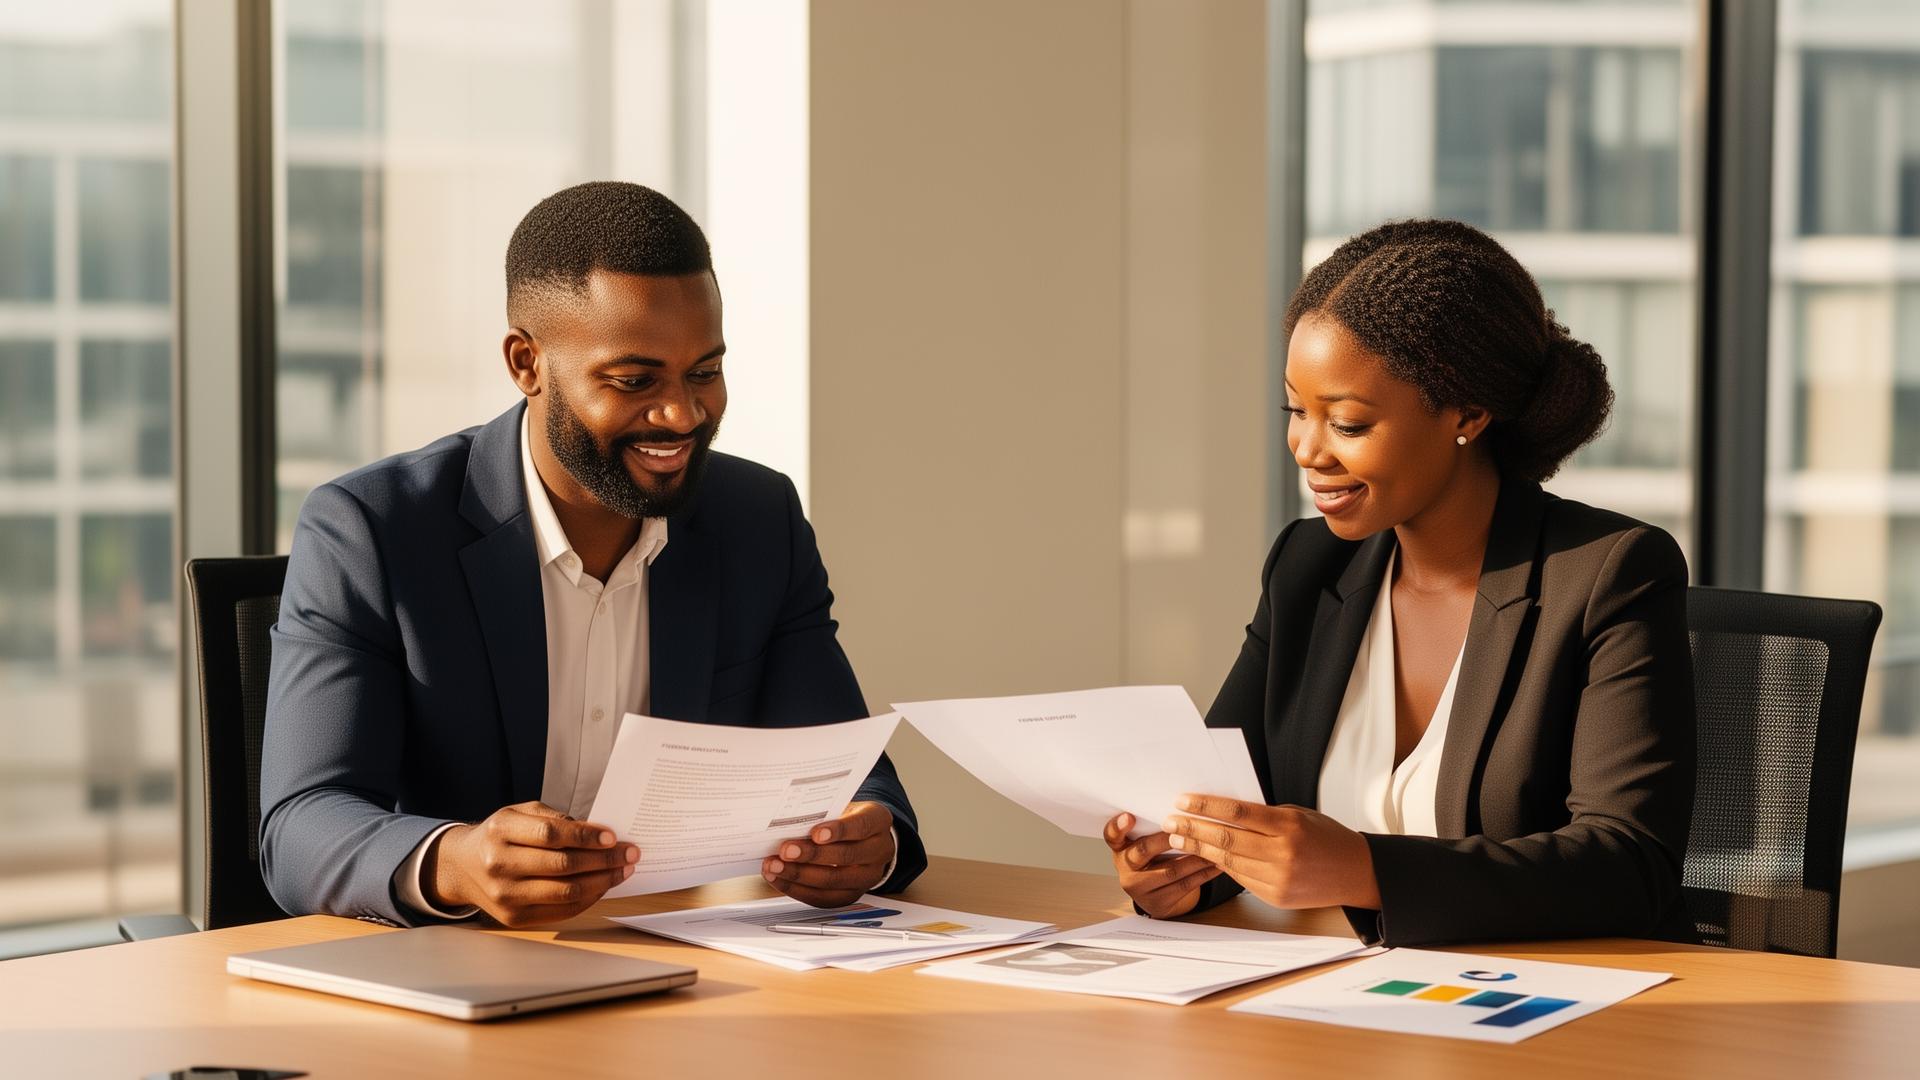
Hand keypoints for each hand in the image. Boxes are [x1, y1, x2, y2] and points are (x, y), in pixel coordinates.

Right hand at [426, 801, 638, 927]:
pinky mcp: (514, 918)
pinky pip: (561, 911)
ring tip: (622, 871)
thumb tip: (598, 833)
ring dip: (602, 882)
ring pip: (565, 892)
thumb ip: (554, 819)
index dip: (586, 836)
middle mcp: (499, 865)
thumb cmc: (500, 835)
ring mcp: (505, 896)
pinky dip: (588, 899)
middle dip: (603, 860)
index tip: (613, 837)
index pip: (550, 834)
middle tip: (630, 853)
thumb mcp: (519, 813)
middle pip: (562, 865)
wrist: (463, 867)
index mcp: (500, 831)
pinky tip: (603, 886)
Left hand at [762, 801, 895, 906]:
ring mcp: (867, 877)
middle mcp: (878, 851)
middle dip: (812, 855)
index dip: (838, 831)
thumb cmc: (847, 819)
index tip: (815, 833)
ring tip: (775, 866)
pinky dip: (798, 890)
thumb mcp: (842, 807)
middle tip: (786, 851)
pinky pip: (824, 898)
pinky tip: (780, 879)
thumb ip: (823, 813)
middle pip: (846, 857)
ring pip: (833, 881)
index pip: (861, 826)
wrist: (864, 839)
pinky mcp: (851, 895)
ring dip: (799, 875)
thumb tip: (788, 820)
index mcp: (878, 821)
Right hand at [1102, 812, 1221, 917]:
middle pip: (1143, 850)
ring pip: (1170, 871)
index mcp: (1120, 848)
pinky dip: (1204, 874)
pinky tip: (1218, 864)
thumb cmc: (1153, 858)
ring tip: (1215, 845)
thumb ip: (1152, 828)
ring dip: (1196, 857)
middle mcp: (1125, 868)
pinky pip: (1185, 886)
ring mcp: (1140, 888)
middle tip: (1187, 826)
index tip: (1129, 816)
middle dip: (1167, 838)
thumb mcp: (1144, 843)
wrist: (1155, 895)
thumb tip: (1181, 806)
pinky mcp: (1158, 903)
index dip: (1118, 826)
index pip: (1112, 835)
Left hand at [1164, 795, 1380, 910]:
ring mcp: (1278, 878)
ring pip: (1228, 861)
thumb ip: (1264, 815)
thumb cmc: (1327, 837)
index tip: (1182, 801)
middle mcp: (1282, 853)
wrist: (1357, 873)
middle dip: (1193, 829)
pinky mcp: (1276, 897)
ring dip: (1199, 850)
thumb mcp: (1299, 815)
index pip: (1237, 812)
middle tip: (1170, 822)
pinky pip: (1241, 878)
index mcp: (1288, 825)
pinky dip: (1221, 866)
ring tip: (1178, 839)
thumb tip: (1222, 811)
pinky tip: (1204, 856)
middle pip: (1226, 838)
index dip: (1206, 806)